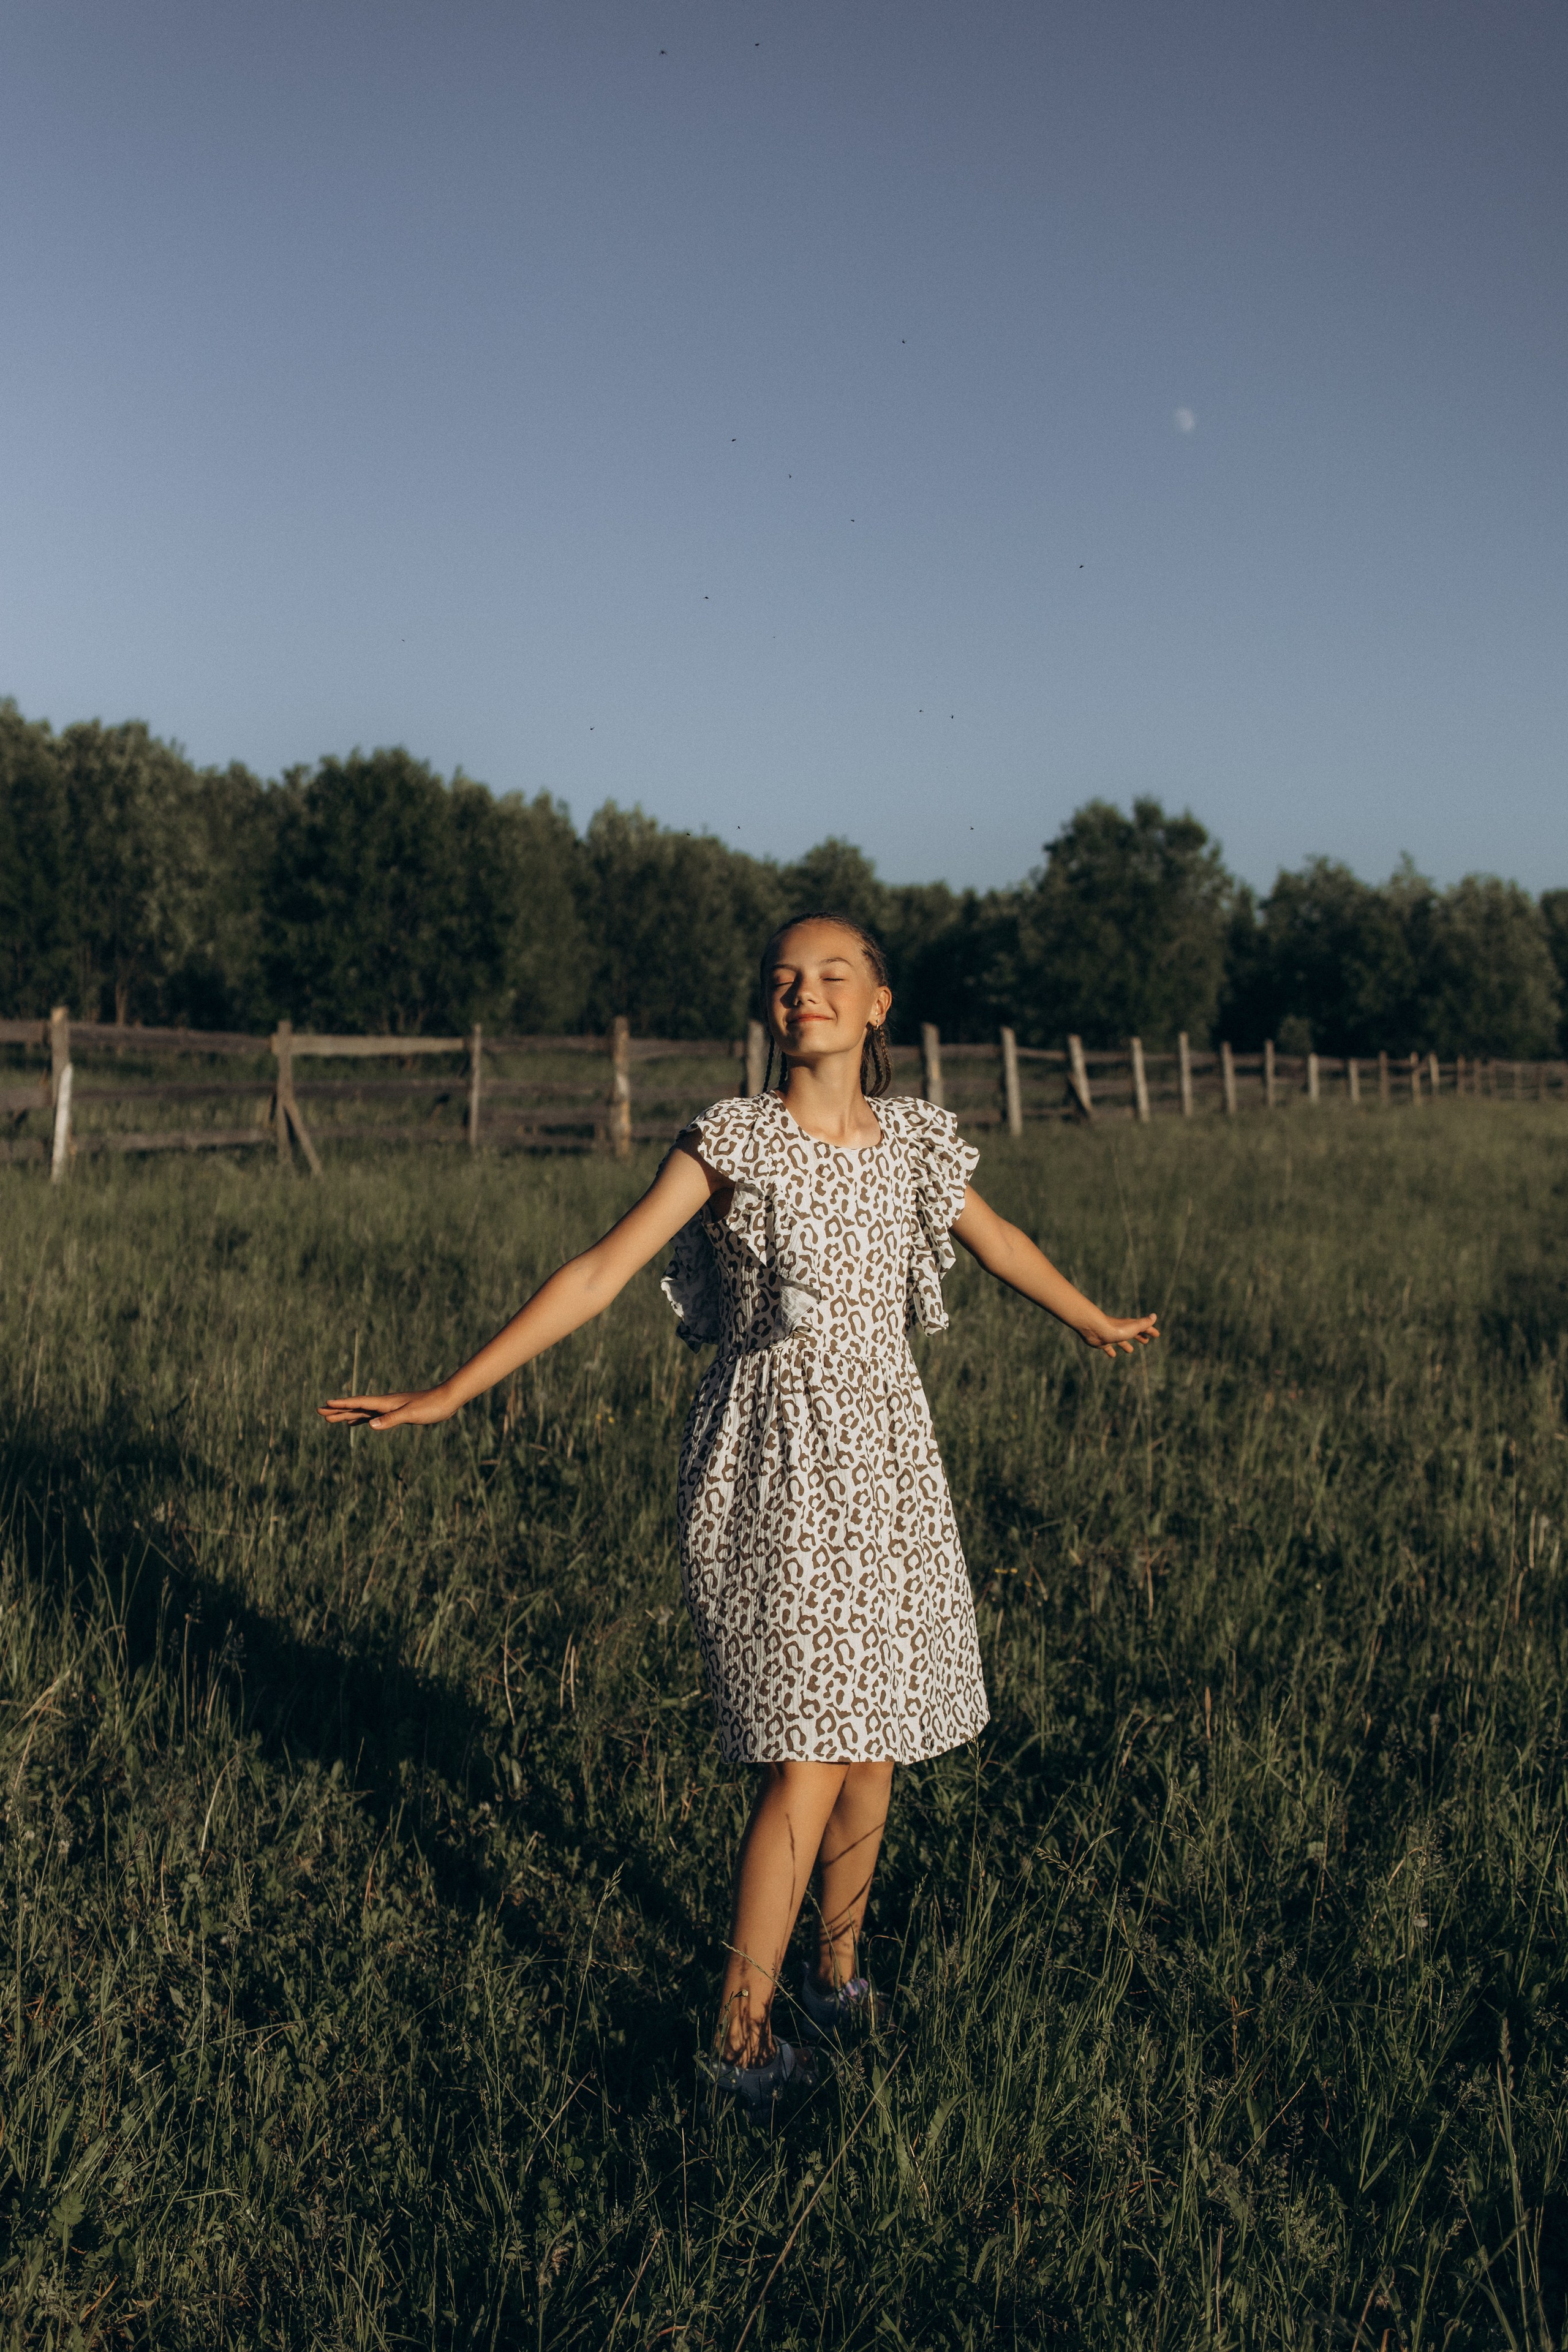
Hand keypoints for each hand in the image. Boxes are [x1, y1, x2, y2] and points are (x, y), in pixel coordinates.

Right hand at [317, 1388, 456, 1429]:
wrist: (447, 1399)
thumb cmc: (430, 1406)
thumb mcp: (411, 1414)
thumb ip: (391, 1419)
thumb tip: (370, 1425)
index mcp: (385, 1403)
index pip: (359, 1403)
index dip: (342, 1404)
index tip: (325, 1405)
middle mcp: (384, 1404)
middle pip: (356, 1407)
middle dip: (337, 1410)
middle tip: (318, 1411)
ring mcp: (389, 1407)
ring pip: (362, 1411)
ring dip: (347, 1414)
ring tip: (331, 1419)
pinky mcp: (396, 1412)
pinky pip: (373, 1416)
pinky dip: (362, 1418)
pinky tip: (358, 1422)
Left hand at [1075, 1311, 1158, 1358]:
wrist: (1096, 1330)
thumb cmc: (1117, 1329)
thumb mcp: (1134, 1327)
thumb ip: (1145, 1323)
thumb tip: (1154, 1316)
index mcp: (1130, 1326)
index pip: (1143, 1327)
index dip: (1150, 1331)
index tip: (1157, 1335)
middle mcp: (1121, 1330)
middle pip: (1132, 1333)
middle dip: (1140, 1336)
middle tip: (1146, 1341)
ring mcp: (1111, 1336)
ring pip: (1121, 1340)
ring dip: (1126, 1345)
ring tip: (1130, 1350)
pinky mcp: (1103, 1342)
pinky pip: (1108, 1347)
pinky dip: (1111, 1351)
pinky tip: (1112, 1355)